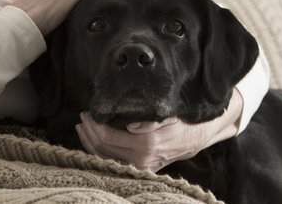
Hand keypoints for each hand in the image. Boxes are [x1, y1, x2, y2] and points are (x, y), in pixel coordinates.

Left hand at [75, 89, 243, 170]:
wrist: (198, 136)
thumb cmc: (182, 122)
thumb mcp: (169, 115)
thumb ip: (150, 120)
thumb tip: (132, 124)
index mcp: (145, 144)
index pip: (108, 136)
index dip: (94, 124)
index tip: (87, 112)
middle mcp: (140, 159)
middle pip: (102, 148)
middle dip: (89, 132)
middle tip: (83, 117)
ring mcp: (140, 167)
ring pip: (104, 158)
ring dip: (90, 143)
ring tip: (84, 128)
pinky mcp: (141, 169)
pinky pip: (113, 163)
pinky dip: (100, 153)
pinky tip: (94, 142)